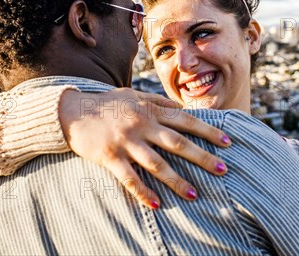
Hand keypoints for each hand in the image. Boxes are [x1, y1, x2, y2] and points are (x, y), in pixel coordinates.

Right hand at [58, 87, 229, 209]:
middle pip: (177, 143)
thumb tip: (182, 109)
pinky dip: (143, 192)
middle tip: (222, 169)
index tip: (227, 141)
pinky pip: (129, 178)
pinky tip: (157, 204)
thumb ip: (158, 102)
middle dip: (201, 156)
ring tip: (194, 194)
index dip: (207, 130)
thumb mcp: (134, 95)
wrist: (71, 110)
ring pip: (156, 164)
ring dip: (176, 180)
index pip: (185, 120)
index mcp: (149, 110)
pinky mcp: (110, 157)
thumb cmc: (106, 104)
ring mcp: (126, 142)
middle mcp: (141, 125)